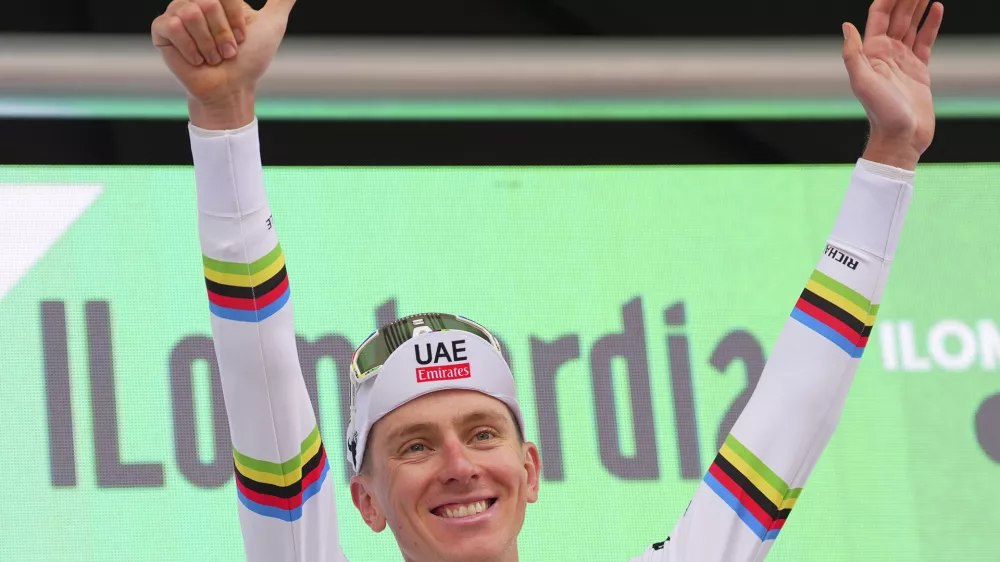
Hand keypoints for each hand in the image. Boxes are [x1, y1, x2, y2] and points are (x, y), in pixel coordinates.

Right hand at [151, 0, 295, 127]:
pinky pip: (172, 27)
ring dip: (208, 44)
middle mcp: (196, 0)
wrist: (231, 88)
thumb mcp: (273, 24)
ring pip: (190, 13)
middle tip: (227, 52)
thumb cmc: (250, 59)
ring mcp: (177, 13)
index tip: (241, 37)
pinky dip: (190, 48)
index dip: (235, 18)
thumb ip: (282, 0)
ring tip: (213, 58)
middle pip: (207, 2)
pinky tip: (196, 60)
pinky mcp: (161, 30)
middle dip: (223, 33)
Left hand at [842, 0, 943, 169]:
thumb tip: (846, 26)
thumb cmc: (881, 113)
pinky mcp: (918, 69)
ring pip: (911, 25)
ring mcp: (902, 60)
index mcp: (871, 53)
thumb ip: (853, 54)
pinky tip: (937, 8)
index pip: (880, 15)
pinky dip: (931, 24)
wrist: (900, 137)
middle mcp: (885, 53)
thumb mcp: (862, 82)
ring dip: (918, 6)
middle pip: (897, 16)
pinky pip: (925, 40)